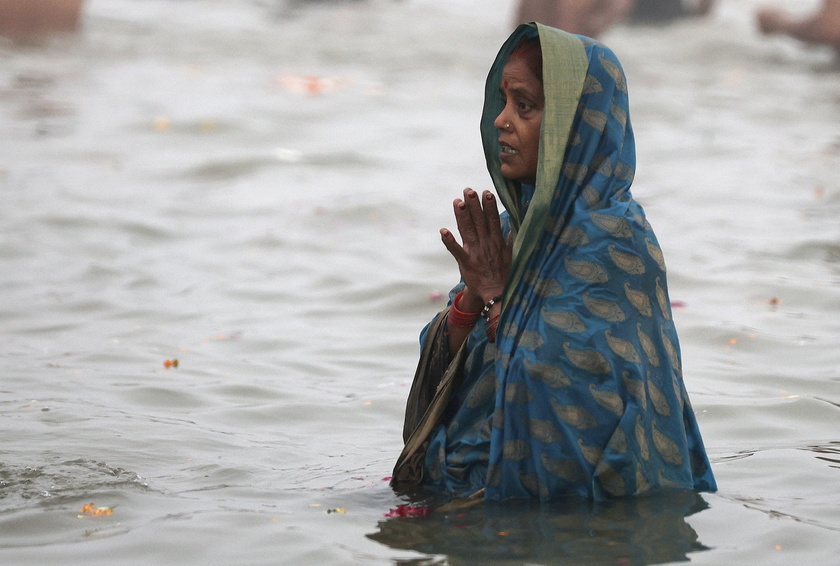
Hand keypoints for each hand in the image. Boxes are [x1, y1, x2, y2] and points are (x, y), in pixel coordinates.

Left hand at [440, 188, 511, 309]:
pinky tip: (442, 230)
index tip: (486, 192)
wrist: (497, 293)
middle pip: (478, 221)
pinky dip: (449, 241)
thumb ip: (510, 237)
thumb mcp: (511, 253)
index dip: (489, 205)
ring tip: (458, 201)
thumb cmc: (503, 272)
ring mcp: (475, 253)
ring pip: (468, 230)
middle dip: (474, 205)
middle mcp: (485, 244)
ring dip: (462, 216)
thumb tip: (513, 222)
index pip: (492, 219)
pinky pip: (456, 250)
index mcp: (496, 241)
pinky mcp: (466, 263)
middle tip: (468, 190)